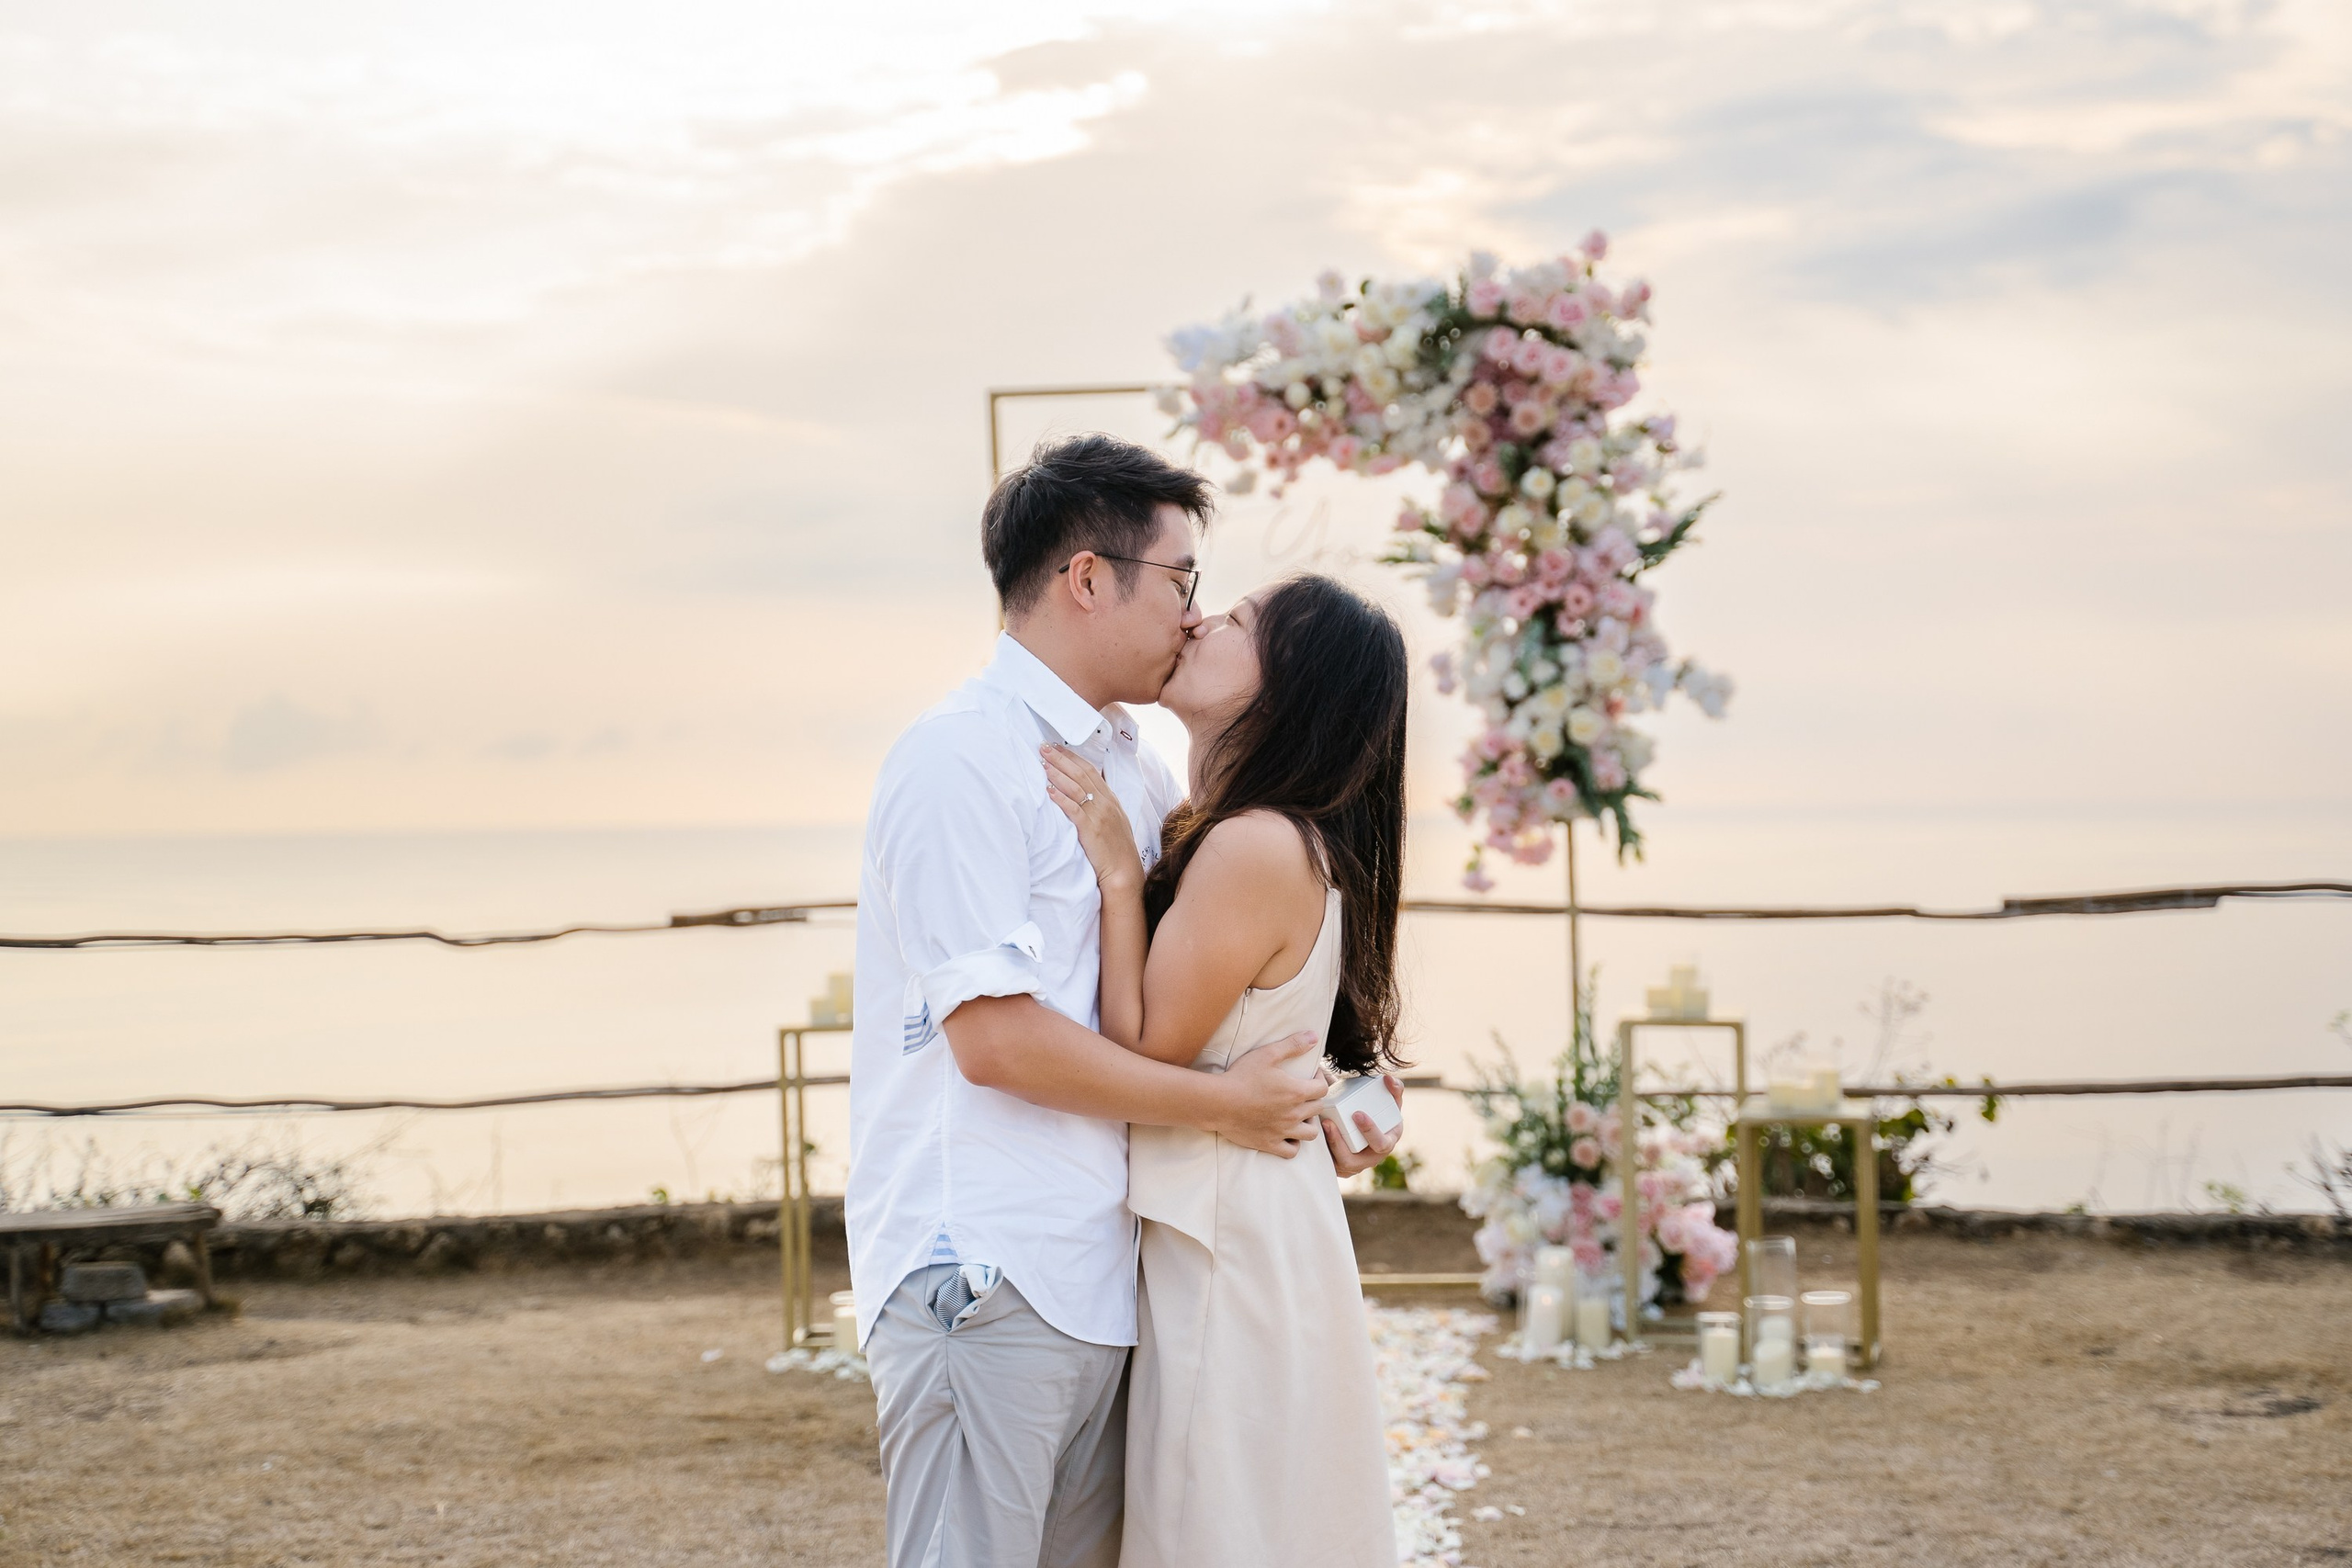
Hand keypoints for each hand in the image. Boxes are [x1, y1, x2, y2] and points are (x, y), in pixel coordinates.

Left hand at [1042, 746, 1144, 891]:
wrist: (1124, 871)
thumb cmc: (1116, 849)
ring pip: (1076, 787)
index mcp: (1110, 799)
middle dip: (1061, 758)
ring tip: (1042, 763)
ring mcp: (1099, 815)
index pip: (1090, 770)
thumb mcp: (1113, 821)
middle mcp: (1105, 803)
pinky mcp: (1091, 829)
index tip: (1057, 747)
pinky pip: (1073, 809)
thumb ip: (1100, 806)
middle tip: (1044, 747)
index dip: (1072, 757)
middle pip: (1081, 773)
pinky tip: (1048, 790)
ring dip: (1057, 773)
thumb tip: (1085, 794)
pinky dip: (1060, 798)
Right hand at [1206, 1031, 1327, 1157]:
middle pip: (1318, 1108)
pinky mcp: (1269, 1144)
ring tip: (1299, 1115)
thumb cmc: (1241, 1076)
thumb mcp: (1267, 1054)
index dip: (1320, 1080)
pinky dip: (1294, 1144)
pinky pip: (1292, 1151)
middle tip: (1303, 1092)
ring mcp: (1282, 1131)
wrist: (1218, 1102)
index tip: (1311, 1076)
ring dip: (1309, 1123)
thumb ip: (1292, 1045)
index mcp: (1296, 1092)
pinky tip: (1287, 1134)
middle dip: (1314, 1098)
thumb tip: (1313, 1037)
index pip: (1323, 1089)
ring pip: (1311, 1133)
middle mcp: (1293, 1114)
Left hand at [1323, 1074, 1403, 1178]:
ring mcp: (1355, 1165)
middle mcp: (1371, 1158)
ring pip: (1339, 1164)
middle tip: (1329, 1123)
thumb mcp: (1390, 1102)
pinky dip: (1322, 1150)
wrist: (1363, 1126)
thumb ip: (1393, 1088)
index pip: (1382, 1144)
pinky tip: (1313, 1134)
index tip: (1357, 1114)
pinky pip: (1330, 1165)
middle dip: (1340, 1143)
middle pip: (1356, 1162)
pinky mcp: (1340, 1166)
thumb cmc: (1378, 1113)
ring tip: (1321, 1126)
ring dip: (1328, 1146)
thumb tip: (1387, 1078)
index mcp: (1387, 1142)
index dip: (1371, 1132)